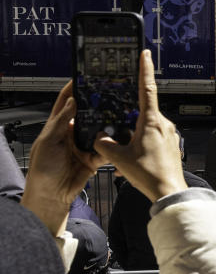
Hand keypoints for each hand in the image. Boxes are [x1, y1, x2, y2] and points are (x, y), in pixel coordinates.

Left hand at [22, 82, 106, 235]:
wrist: (52, 196)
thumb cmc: (42, 170)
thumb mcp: (48, 142)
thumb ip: (60, 121)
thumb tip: (72, 101)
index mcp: (56, 127)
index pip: (65, 102)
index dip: (72, 89)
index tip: (82, 77)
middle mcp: (71, 133)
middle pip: (87, 114)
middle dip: (96, 106)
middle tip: (109, 95)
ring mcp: (83, 145)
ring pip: (99, 130)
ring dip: (105, 127)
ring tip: (116, 119)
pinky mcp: (94, 158)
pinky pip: (106, 149)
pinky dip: (110, 147)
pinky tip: (115, 142)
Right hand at [94, 50, 185, 201]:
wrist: (169, 191)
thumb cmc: (149, 175)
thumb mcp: (119, 159)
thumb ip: (105, 145)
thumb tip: (100, 138)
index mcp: (152, 121)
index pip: (147, 88)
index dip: (144, 69)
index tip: (144, 54)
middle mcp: (164, 124)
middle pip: (142, 112)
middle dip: (129, 120)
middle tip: (121, 135)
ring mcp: (169, 133)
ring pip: (146, 127)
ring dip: (134, 136)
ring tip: (128, 155)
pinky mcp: (171, 143)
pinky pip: (153, 137)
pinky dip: (141, 145)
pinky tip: (135, 160)